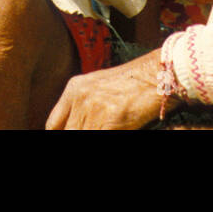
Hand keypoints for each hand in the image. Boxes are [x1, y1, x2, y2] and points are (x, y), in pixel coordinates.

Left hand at [46, 49, 165, 129]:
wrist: (160, 74)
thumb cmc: (136, 83)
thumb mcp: (101, 87)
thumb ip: (84, 106)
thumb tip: (77, 125)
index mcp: (74, 88)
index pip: (52, 125)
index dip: (62, 133)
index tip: (71, 134)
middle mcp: (80, 96)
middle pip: (67, 132)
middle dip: (76, 135)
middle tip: (95, 130)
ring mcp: (93, 108)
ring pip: (80, 135)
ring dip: (92, 134)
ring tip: (107, 129)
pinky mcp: (110, 119)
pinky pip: (97, 137)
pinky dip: (108, 135)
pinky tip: (118, 131)